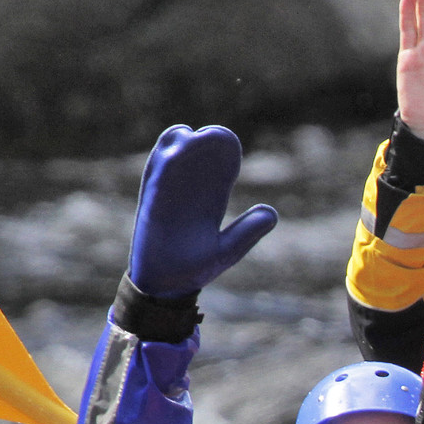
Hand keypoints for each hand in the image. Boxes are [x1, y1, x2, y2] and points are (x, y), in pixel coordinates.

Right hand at [126, 126, 276, 297]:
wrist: (166, 286)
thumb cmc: (194, 269)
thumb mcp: (227, 250)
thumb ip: (247, 232)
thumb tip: (272, 213)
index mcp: (208, 204)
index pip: (217, 172)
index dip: (224, 155)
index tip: (231, 144)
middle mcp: (188, 195)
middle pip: (196, 160)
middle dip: (206, 145)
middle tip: (219, 136)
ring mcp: (168, 197)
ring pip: (174, 162)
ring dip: (184, 147)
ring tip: (199, 137)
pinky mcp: (150, 204)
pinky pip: (155, 177)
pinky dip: (163, 162)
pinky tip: (173, 149)